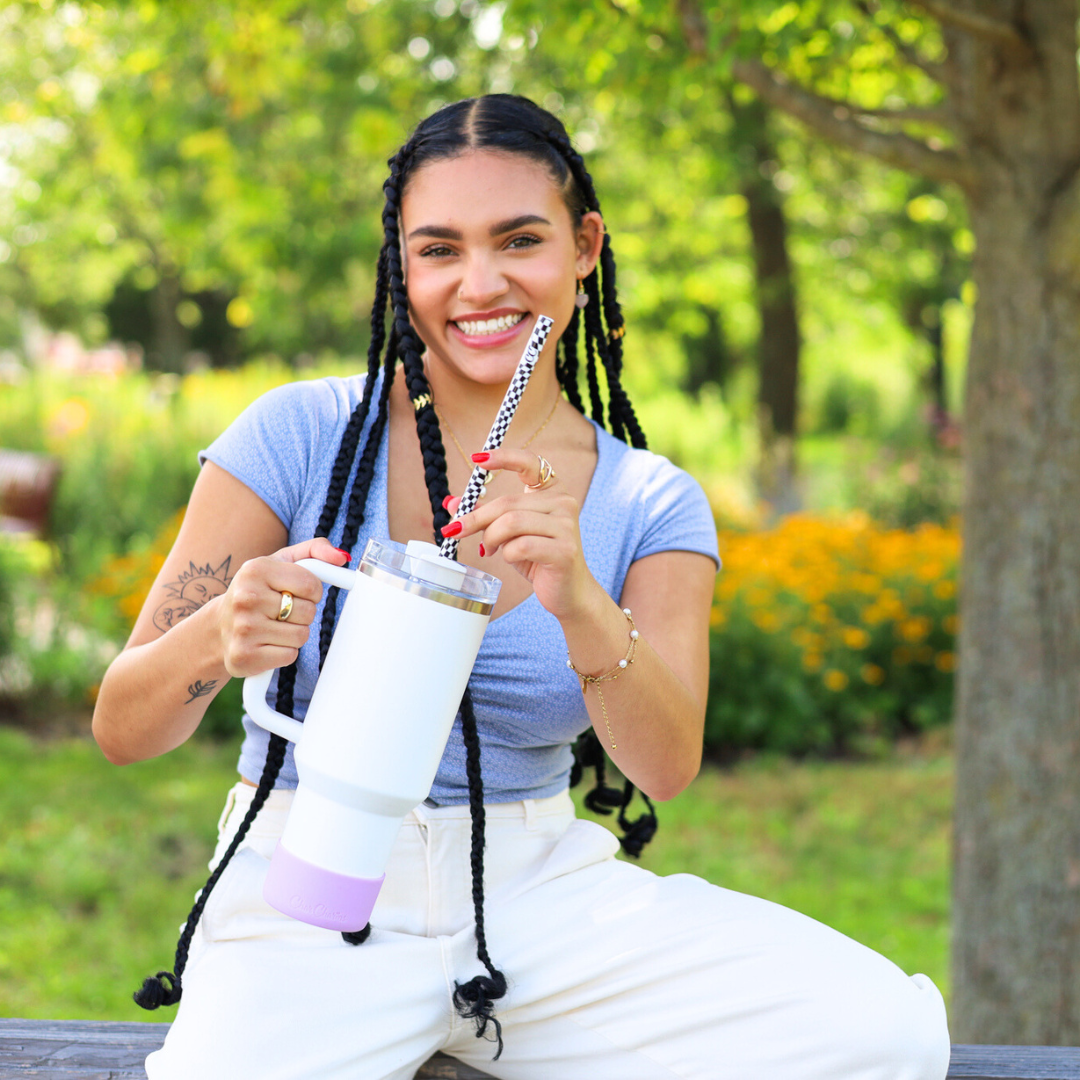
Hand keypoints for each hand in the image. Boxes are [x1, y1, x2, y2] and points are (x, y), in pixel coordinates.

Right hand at [216, 536, 348, 677]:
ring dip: (294, 633)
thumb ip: (315, 551)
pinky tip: (266, 643)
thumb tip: (341, 557)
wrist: (219, 627)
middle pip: (308, 611)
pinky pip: (290, 655)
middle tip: (282, 611)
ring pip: (302, 635)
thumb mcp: (282, 562)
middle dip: (303, 613)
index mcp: (256, 569)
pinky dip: (285, 652)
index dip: (312, 591)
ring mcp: (243, 629)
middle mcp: (246, 598)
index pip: (312, 584)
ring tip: (273, 627)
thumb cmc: (258, 591)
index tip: (298, 592)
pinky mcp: (244, 656)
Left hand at [442, 448, 600, 620]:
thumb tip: (452, 503)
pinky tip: (508, 558)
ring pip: (511, 523)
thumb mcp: (510, 532)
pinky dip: (506, 554)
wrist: (568, 591)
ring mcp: (566, 527)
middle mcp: (564, 503)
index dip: (503, 458)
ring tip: (489, 549)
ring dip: (491, 538)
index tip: (477, 459)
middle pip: (507, 503)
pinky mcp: (564, 551)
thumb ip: (487, 514)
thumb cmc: (537, 558)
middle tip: (455, 530)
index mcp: (553, 491)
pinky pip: (520, 546)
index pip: (530, 462)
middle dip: (476, 518)